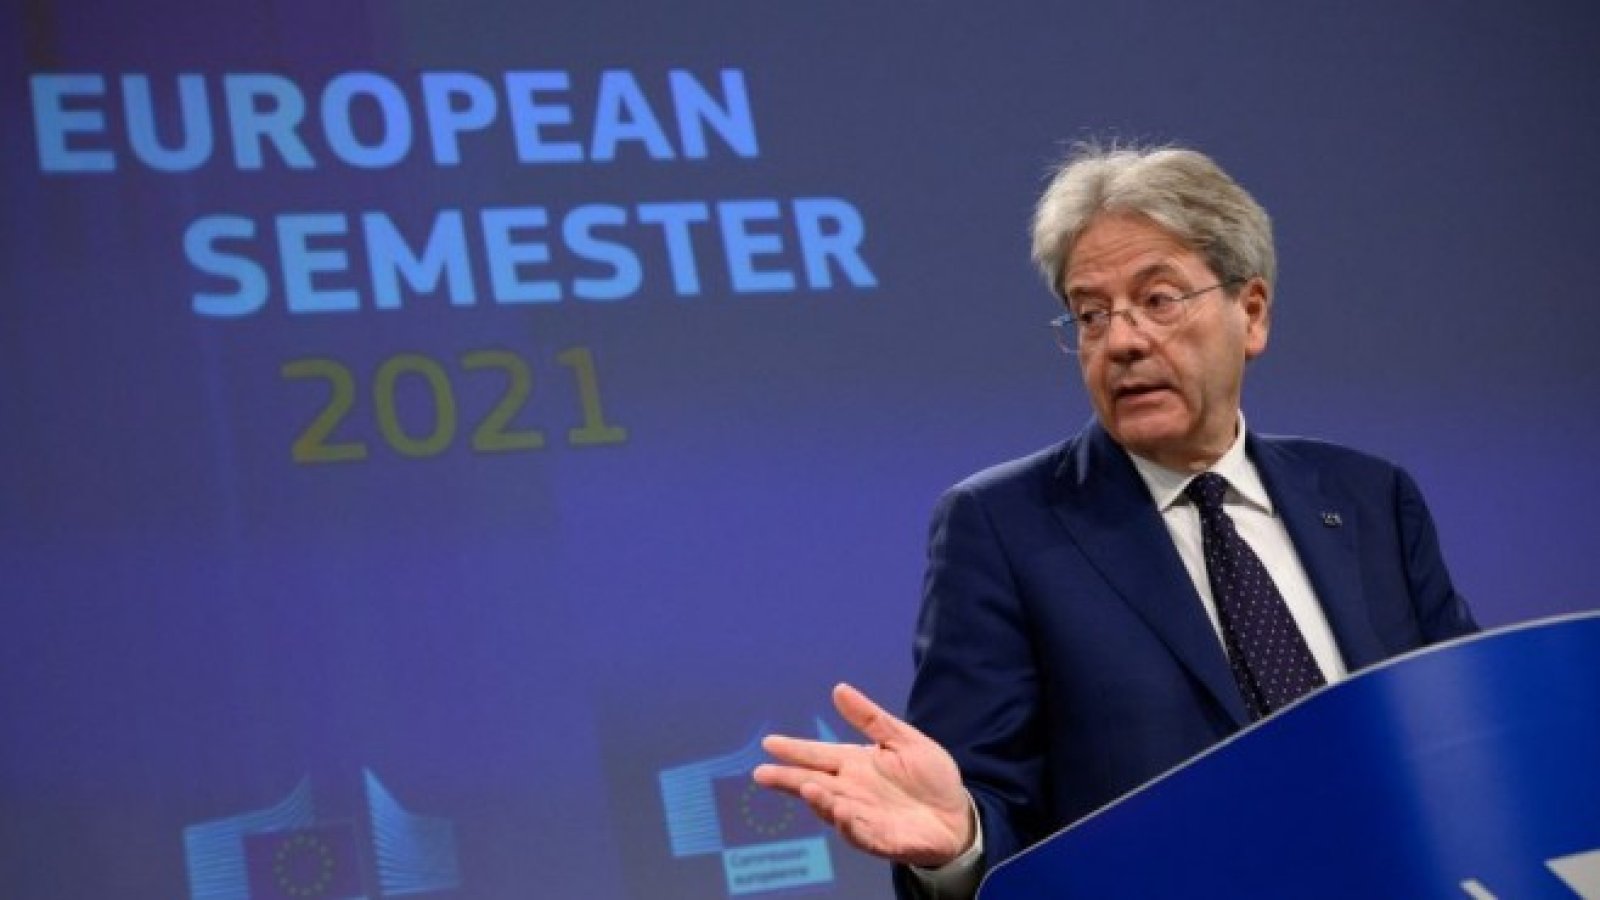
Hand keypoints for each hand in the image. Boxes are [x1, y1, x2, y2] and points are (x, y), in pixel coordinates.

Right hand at [752, 683, 972, 868]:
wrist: (958, 815)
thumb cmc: (929, 777)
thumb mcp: (903, 739)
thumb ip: (871, 718)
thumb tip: (839, 689)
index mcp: (855, 764)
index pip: (818, 755)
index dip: (794, 750)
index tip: (769, 743)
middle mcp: (852, 790)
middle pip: (813, 784)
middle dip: (789, 780)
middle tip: (763, 773)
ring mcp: (863, 816)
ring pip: (832, 809)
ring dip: (819, 800)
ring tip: (807, 787)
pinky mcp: (880, 838)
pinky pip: (860, 833)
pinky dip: (849, 823)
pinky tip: (842, 811)